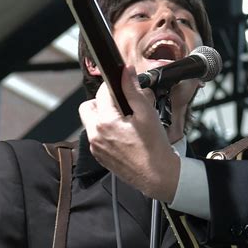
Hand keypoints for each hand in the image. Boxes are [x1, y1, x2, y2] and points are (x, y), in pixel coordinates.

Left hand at [79, 66, 179, 201]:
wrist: (158, 176)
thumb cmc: (155, 148)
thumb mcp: (147, 114)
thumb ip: (133, 90)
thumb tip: (126, 71)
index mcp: (105, 122)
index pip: (102, 92)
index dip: (116, 85)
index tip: (126, 86)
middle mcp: (95, 134)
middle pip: (89, 106)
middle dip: (103, 101)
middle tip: (123, 105)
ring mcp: (96, 146)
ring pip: (90, 121)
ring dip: (103, 115)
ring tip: (124, 120)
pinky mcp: (99, 155)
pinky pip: (95, 136)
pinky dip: (105, 130)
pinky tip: (124, 134)